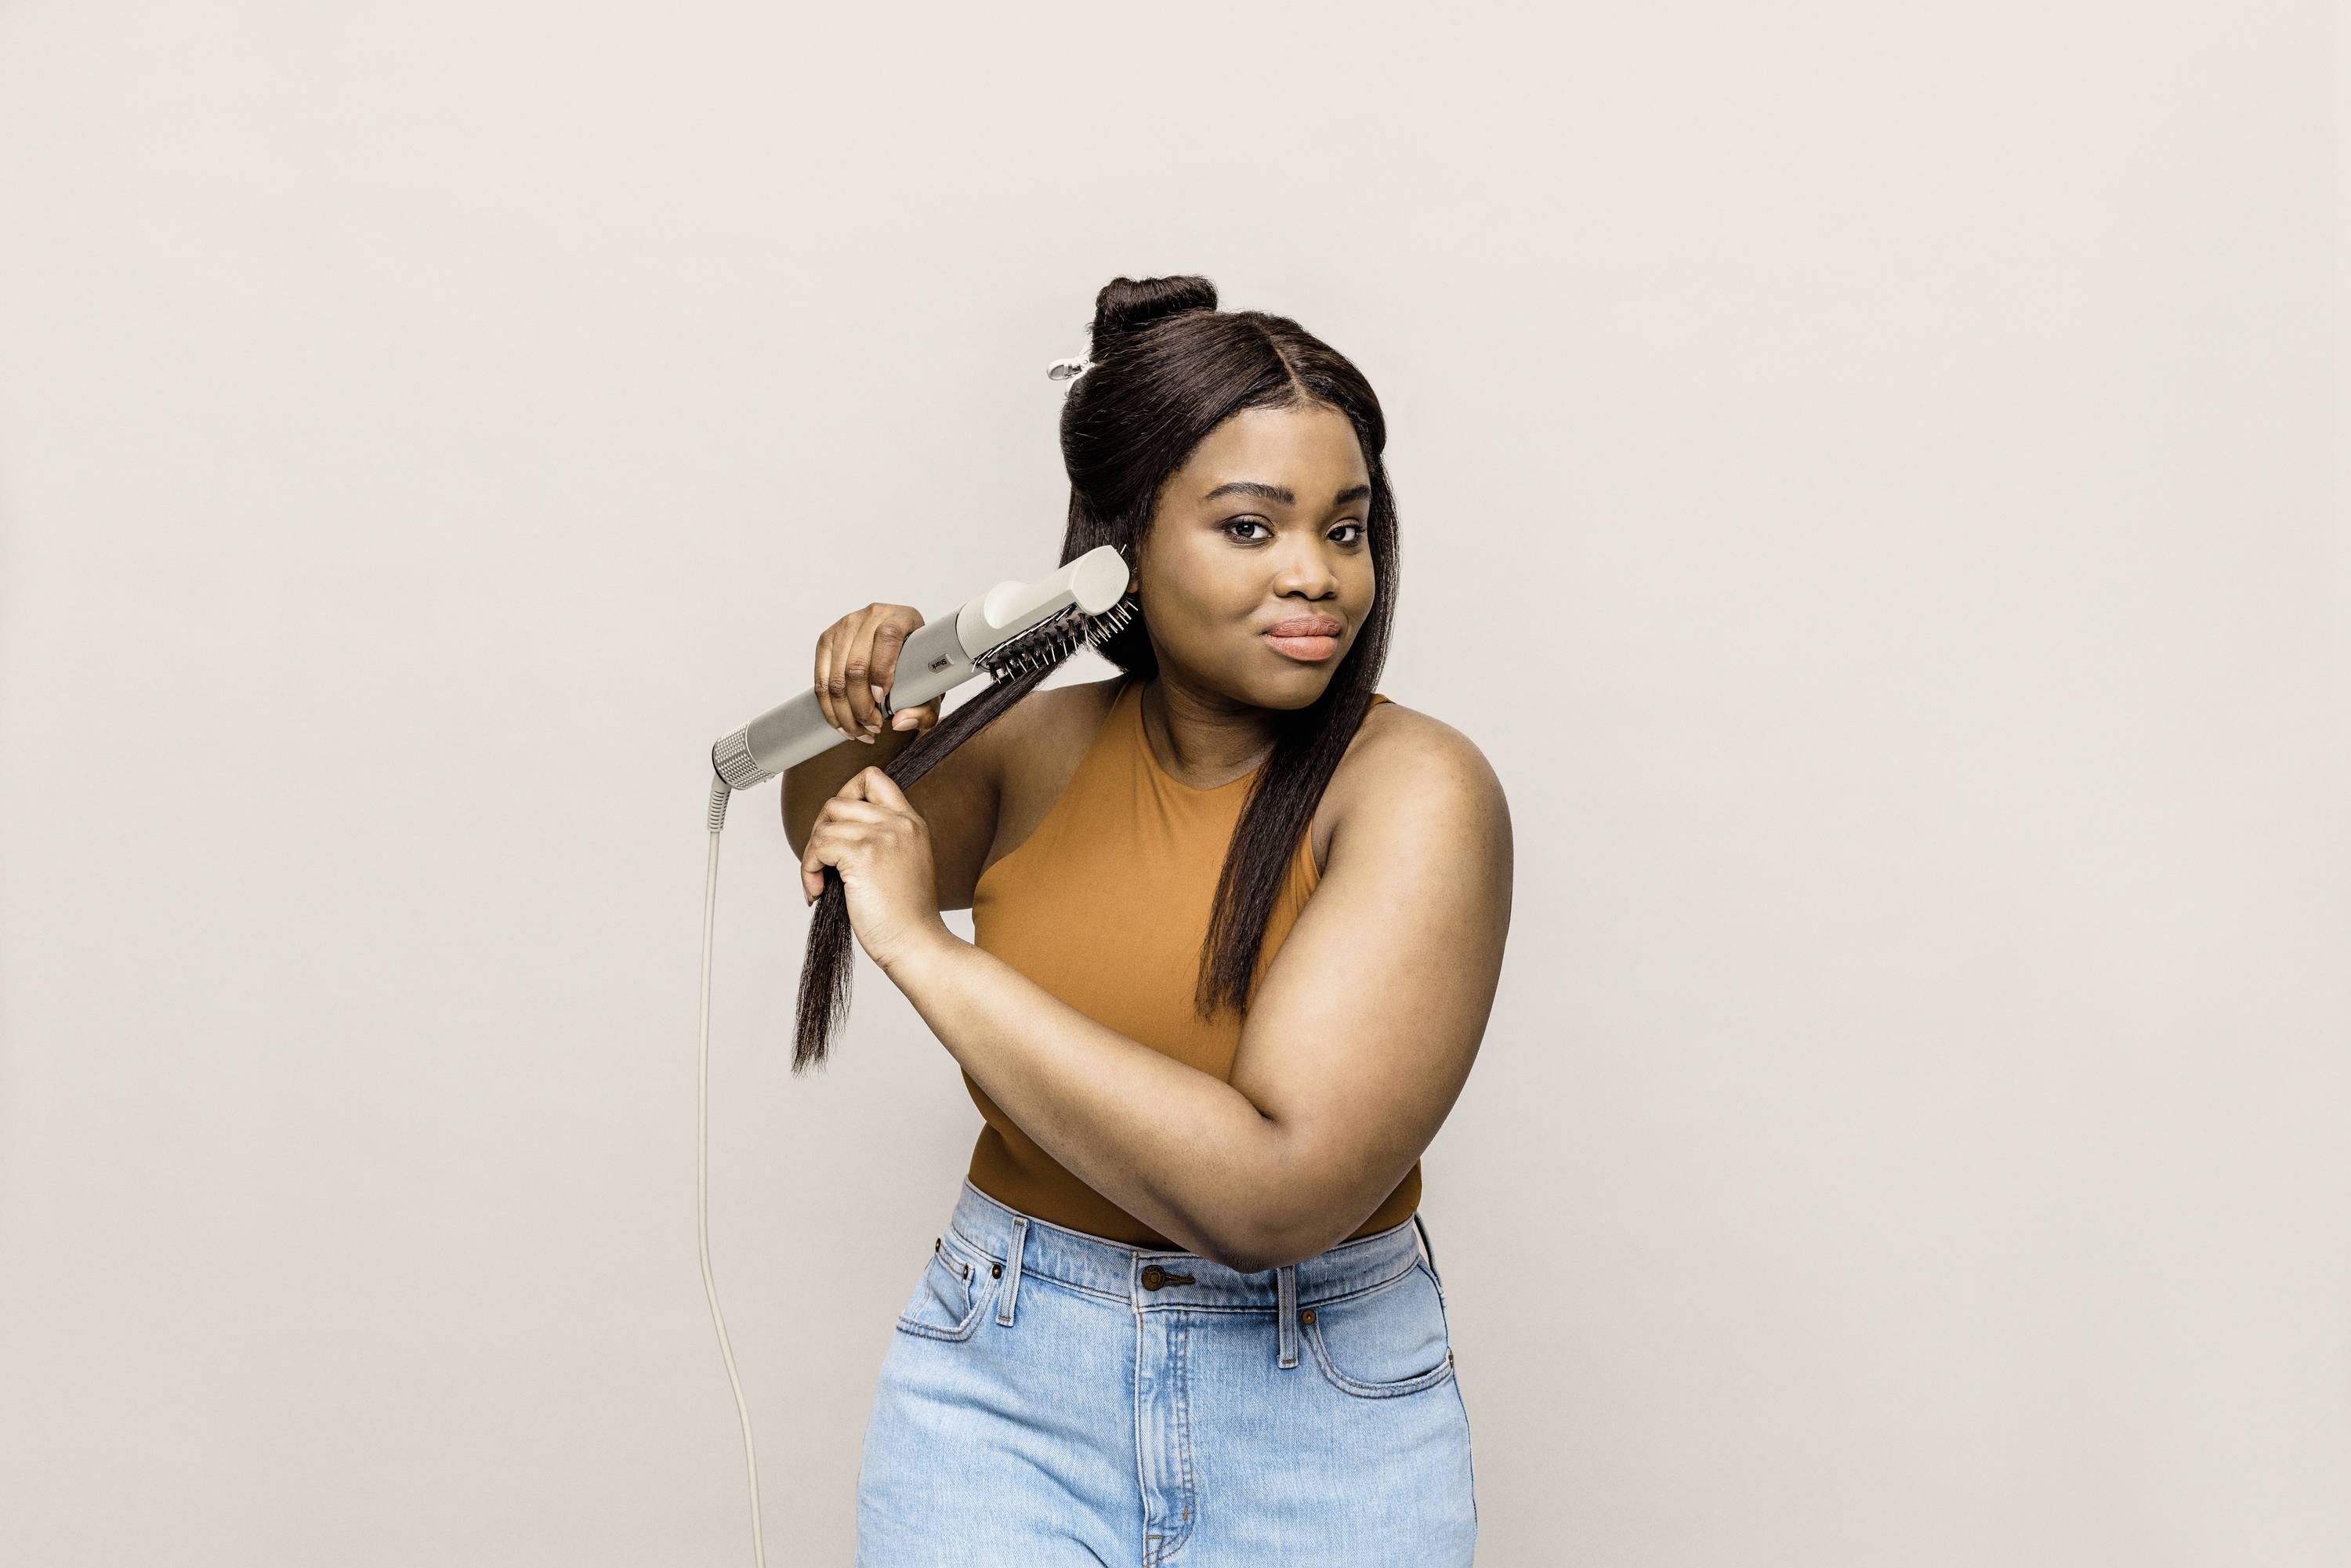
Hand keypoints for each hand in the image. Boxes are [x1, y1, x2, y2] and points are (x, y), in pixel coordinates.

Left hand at [800, 766, 952, 973]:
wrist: (916, 943)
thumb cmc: (906, 915)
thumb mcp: (904, 863)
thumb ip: (881, 838)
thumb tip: (835, 829)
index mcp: (910, 822)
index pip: (872, 778)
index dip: (846, 795)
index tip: (838, 829)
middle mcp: (898, 823)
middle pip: (838, 801)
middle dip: (820, 831)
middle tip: (823, 862)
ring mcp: (881, 836)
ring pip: (823, 826)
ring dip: (811, 856)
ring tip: (819, 883)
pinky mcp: (862, 855)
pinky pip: (818, 848)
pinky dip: (808, 870)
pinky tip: (817, 891)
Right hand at [814, 601, 942, 744]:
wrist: (900, 647)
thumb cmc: (917, 666)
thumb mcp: (930, 688)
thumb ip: (925, 711)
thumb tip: (900, 723)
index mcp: (901, 618)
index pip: (887, 638)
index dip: (882, 672)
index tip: (882, 700)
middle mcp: (871, 616)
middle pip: (856, 666)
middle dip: (861, 706)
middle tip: (873, 727)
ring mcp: (844, 626)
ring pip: (835, 678)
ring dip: (845, 713)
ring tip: (859, 731)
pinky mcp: (826, 641)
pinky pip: (820, 680)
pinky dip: (829, 708)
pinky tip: (842, 723)